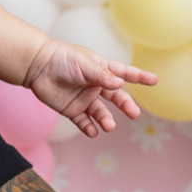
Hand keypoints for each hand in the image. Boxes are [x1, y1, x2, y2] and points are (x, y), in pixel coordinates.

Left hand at [23, 40, 157, 136]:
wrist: (36, 66)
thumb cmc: (61, 59)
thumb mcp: (84, 64)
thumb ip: (101, 75)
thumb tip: (120, 84)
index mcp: (101, 70)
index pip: (124, 73)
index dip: (139, 76)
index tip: (154, 80)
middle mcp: (96, 86)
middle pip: (116, 98)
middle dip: (126, 105)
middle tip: (133, 113)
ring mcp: (85, 99)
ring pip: (101, 113)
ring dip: (106, 120)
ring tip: (108, 126)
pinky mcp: (72, 110)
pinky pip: (84, 122)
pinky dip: (89, 128)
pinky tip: (92, 131)